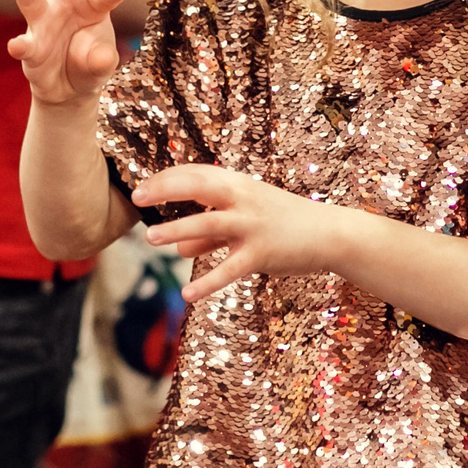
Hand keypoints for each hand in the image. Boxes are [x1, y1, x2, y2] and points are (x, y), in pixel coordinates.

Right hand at [9, 0, 129, 107]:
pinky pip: (25, 45)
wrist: (69, 88)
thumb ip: (104, 59)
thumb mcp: (103, 62)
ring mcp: (43, 25)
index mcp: (90, 4)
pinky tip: (16, 46)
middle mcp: (63, 7)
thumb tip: (103, 58)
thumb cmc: (90, 61)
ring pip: (32, 1)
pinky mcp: (30, 48)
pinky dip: (20, 46)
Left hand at [132, 164, 348, 304]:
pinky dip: (207, 282)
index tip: (143, 187)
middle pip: (199, 187)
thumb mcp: (248, 221)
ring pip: (208, 225)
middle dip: (166, 190)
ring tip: (151, 238)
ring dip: (177, 230)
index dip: (168, 178)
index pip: (198, 173)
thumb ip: (212, 233)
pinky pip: (229, 269)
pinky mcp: (262, 254)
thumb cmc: (286, 223)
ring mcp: (253, 226)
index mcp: (241, 185)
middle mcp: (245, 200)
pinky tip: (186, 294)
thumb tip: (179, 246)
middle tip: (137, 198)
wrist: (330, 234)